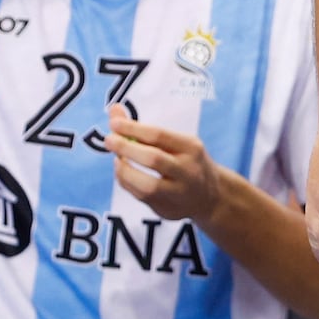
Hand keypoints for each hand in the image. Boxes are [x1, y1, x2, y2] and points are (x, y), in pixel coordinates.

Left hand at [106, 105, 225, 221]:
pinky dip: (127, 182)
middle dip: (126, 148)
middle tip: (108, 140)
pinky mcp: (168, 209)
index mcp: (191, 148)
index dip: (133, 128)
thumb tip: (114, 110)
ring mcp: (179, 193)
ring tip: (116, 159)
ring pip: (147, 185)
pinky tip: (123, 172)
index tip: (114, 122)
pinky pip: (141, 196)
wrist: (209, 197)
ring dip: (124, 171)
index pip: (158, 135)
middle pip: (153, 159)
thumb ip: (143, 129)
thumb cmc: (185, 162)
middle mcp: (188, 171)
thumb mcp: (175, 143)